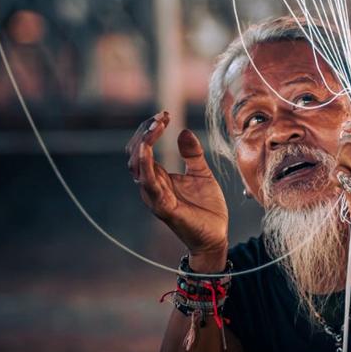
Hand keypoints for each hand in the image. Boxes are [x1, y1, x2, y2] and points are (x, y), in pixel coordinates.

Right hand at [126, 111, 228, 263]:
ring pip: (136, 166)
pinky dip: (145, 164)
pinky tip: (147, 148)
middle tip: (162, 117)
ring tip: (156, 126)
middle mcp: (151, 186)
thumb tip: (183, 131)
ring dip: (144, 143)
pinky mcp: (163, 207)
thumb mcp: (201, 173)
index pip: (143, 148)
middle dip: (145, 131)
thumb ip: (192, 154)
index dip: (150, 130)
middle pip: (135, 153)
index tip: (165, 115)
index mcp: (158, 177)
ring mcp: (155, 196)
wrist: (215, 236)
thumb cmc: (207, 208)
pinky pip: (148, 184)